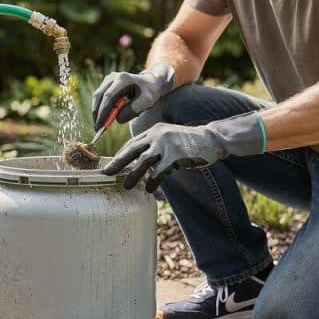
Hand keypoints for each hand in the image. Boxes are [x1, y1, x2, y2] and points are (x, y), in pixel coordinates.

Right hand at [91, 62, 174, 129]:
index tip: (100, 125)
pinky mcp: (107, 84)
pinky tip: (104, 118)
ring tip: (100, 125)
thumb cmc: (150, 92)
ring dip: (97, 112)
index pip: (109, 97)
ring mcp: (109, 79)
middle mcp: (113, 77)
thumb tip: (117, 119)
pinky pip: (100, 97)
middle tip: (97, 129)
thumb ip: (132, 110)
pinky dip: (100, 108)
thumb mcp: (146, 102)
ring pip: (97, 97)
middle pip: (99, 96)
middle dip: (97, 113)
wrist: (151, 83)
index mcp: (123, 79)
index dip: (103, 112)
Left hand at [102, 112, 266, 191]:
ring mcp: (167, 145)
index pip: (132, 143)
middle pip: (132, 150)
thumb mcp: (169, 138)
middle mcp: (157, 135)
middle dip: (118, 163)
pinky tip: (150, 188)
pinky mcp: (176, 156)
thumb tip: (139, 163)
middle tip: (106, 173)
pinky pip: (160, 171)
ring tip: (126, 186)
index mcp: (154, 130)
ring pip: (143, 161)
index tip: (111, 165)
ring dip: (133, 175)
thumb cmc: (189, 142)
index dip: (120, 155)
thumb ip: (154, 146)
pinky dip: (153, 181)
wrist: (212, 139)